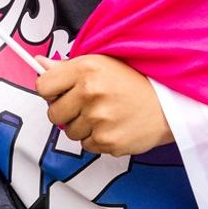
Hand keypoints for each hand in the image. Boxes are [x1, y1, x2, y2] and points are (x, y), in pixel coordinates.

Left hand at [37, 54, 172, 155]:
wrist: (168, 104)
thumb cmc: (134, 81)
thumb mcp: (101, 63)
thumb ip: (67, 67)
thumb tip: (39, 64)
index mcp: (85, 69)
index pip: (43, 86)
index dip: (50, 91)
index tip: (59, 92)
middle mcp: (89, 93)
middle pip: (53, 113)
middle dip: (65, 111)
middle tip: (85, 104)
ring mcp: (98, 119)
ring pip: (69, 131)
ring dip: (82, 126)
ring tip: (104, 114)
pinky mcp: (107, 141)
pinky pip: (87, 145)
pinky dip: (96, 139)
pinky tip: (112, 125)